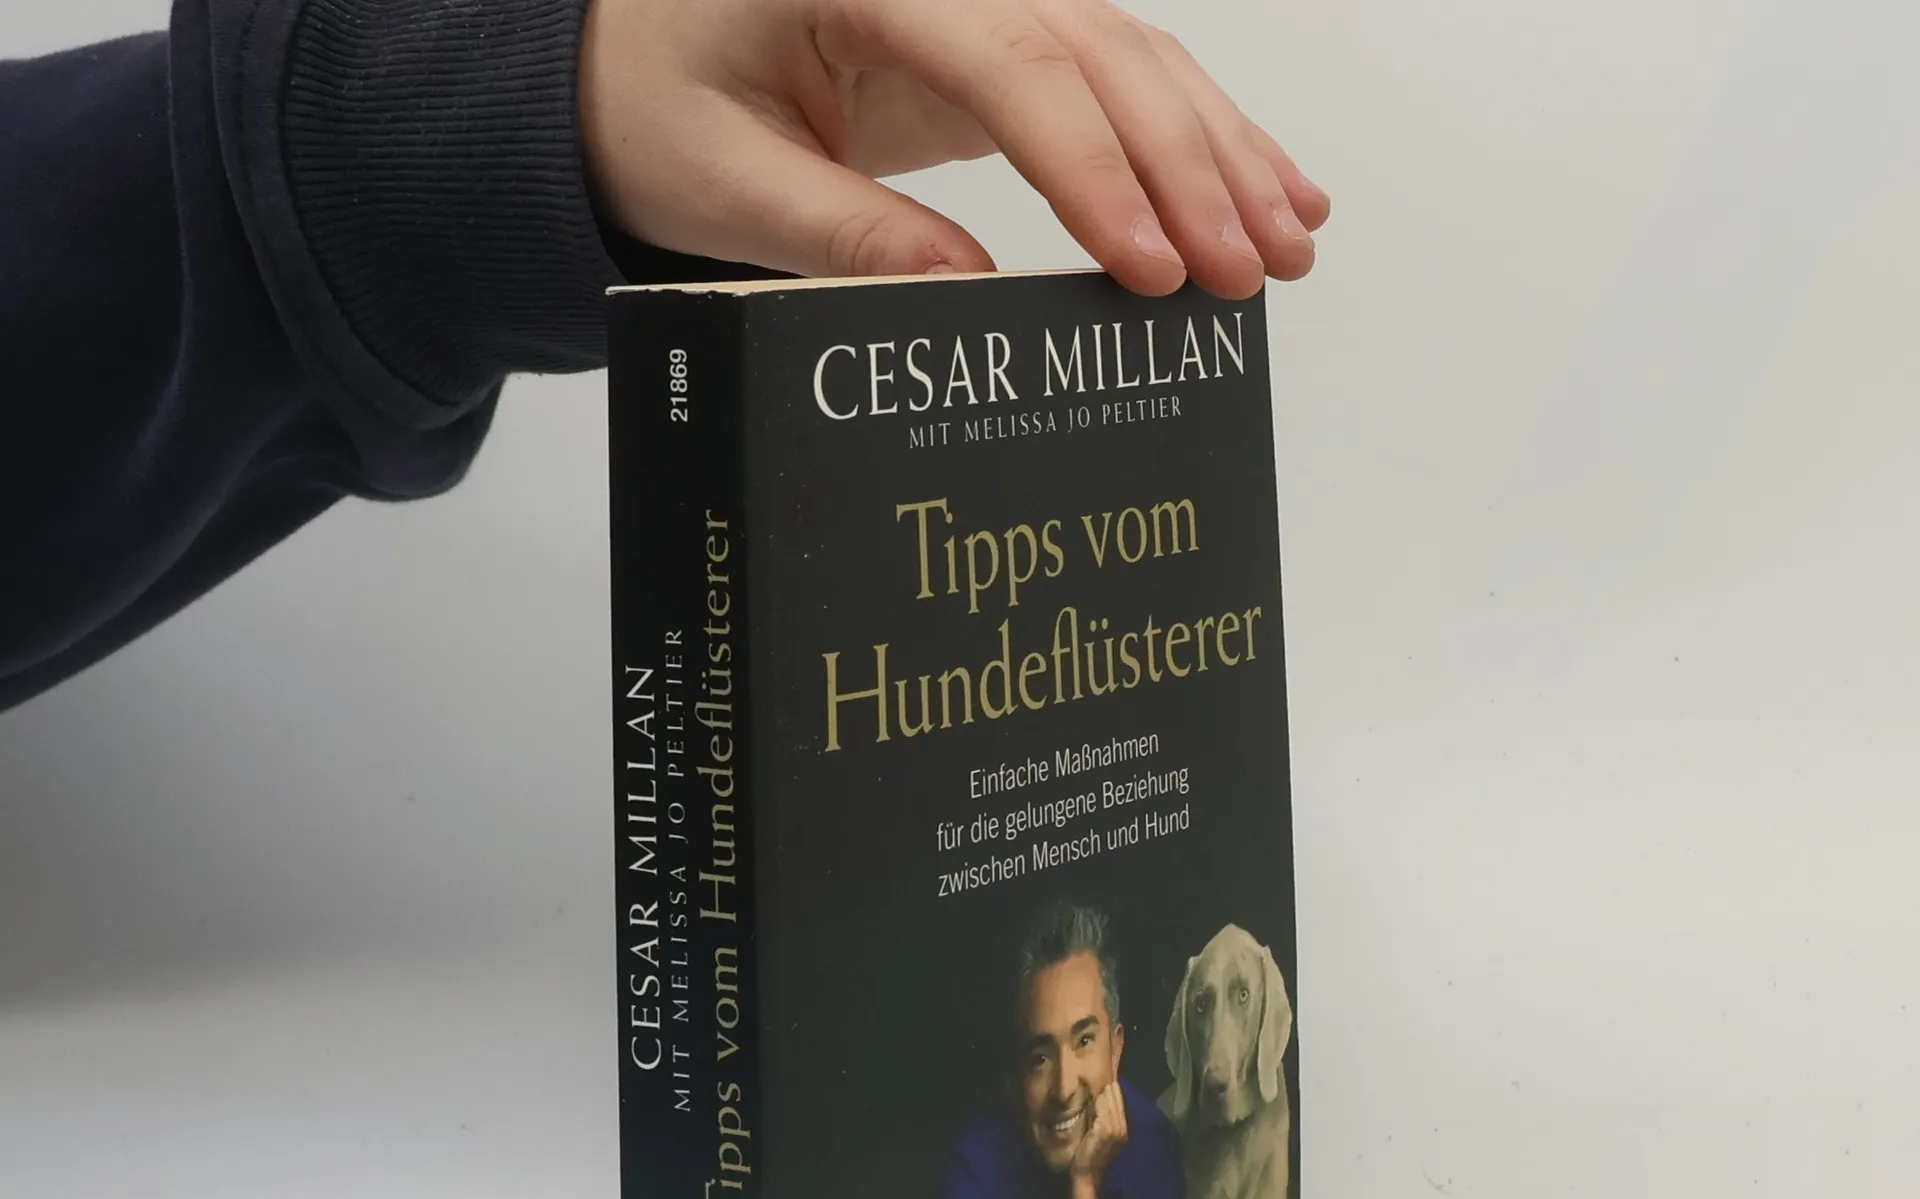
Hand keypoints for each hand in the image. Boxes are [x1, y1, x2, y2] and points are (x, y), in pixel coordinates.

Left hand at [579, 0, 1328, 296]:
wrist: (639, 53)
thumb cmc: (655, 106)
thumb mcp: (720, 182)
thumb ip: (843, 236)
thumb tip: (969, 298)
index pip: (1014, 69)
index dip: (1096, 175)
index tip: (1152, 272)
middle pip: (1101, 52)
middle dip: (1190, 169)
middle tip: (1251, 273)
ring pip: (1134, 54)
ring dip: (1221, 151)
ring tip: (1288, 242)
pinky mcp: (1003, 32)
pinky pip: (1118, 72)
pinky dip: (1194, 132)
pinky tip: (1264, 184)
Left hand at [1068, 1079, 1128, 1184]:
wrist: (1087, 1174)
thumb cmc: (1090, 1155)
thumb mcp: (1100, 1135)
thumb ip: (1102, 1118)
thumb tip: (1096, 1097)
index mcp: (1122, 1127)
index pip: (1119, 1099)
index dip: (1110, 1086)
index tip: (1103, 1072)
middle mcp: (1122, 1126)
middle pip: (1115, 1096)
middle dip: (1105, 1084)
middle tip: (1098, 1068)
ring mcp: (1115, 1128)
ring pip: (1108, 1100)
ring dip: (1099, 1089)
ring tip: (1090, 1075)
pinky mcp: (1105, 1130)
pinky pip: (1100, 1109)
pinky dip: (1095, 1100)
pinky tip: (1089, 1093)